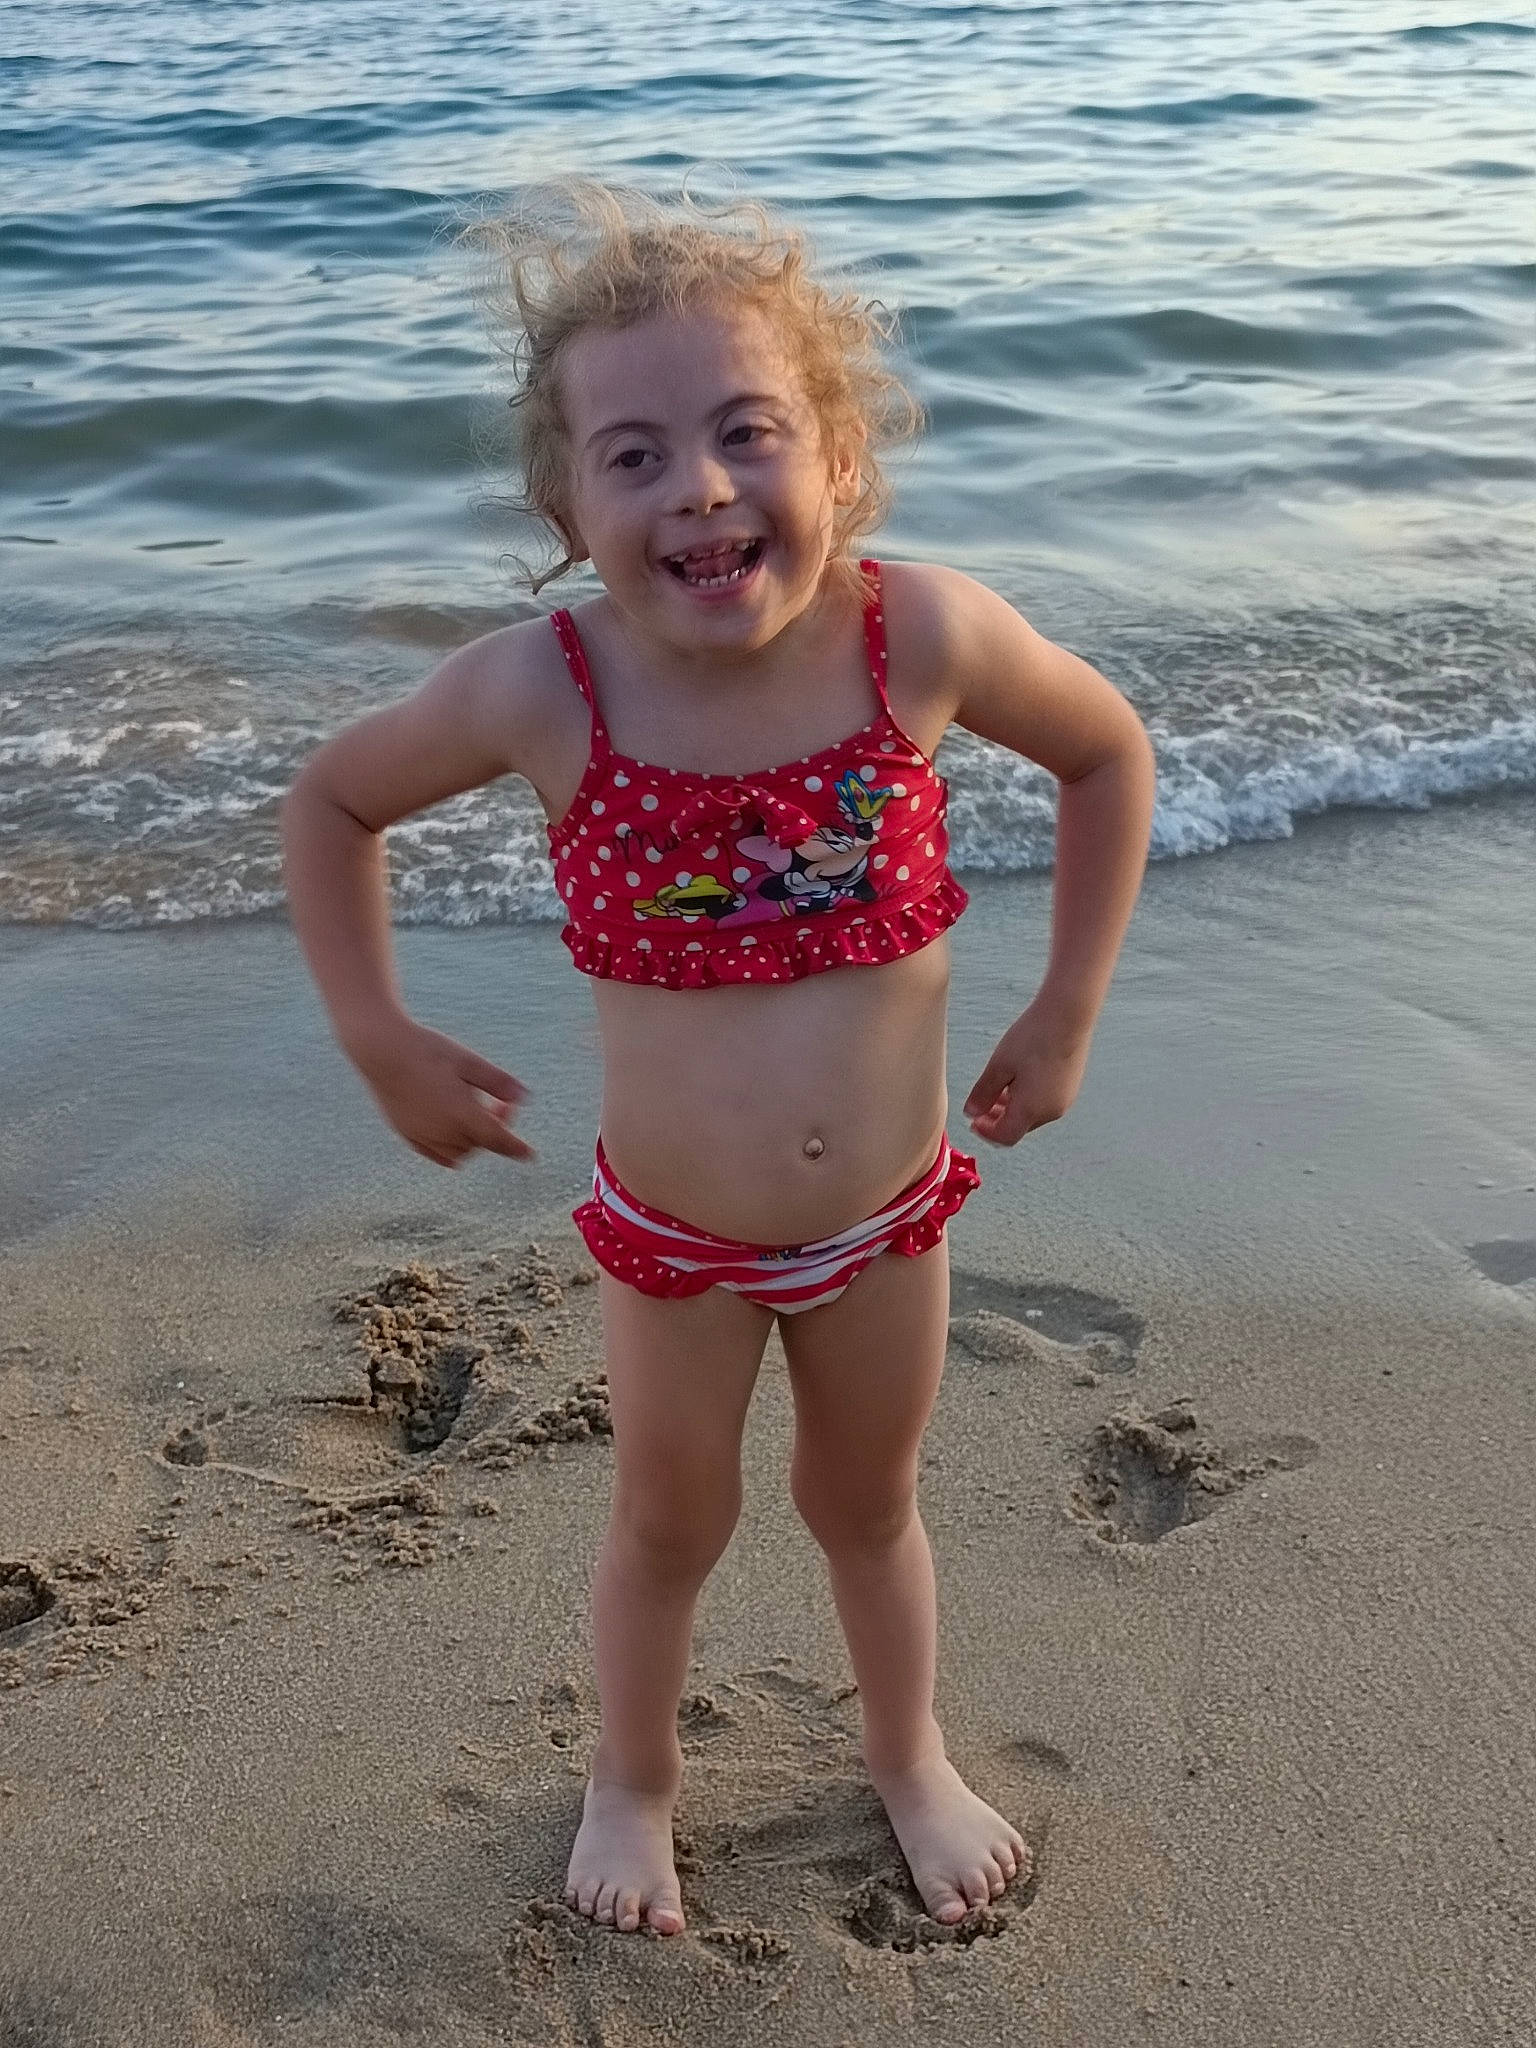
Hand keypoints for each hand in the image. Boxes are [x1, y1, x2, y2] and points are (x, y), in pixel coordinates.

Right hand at [345, 1017, 534, 1168]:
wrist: (380, 1049)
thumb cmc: (427, 1050)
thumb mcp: (468, 1060)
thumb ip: (497, 1082)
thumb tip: (524, 1097)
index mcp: (461, 1114)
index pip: (497, 1140)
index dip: (516, 1148)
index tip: (530, 1155)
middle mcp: (442, 1131)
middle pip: (480, 1144)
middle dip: (495, 1128)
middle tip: (499, 1104)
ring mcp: (422, 1135)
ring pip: (459, 1153)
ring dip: (473, 1141)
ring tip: (473, 1111)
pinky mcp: (406, 1133)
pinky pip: (435, 1154)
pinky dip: (450, 1149)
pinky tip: (454, 1133)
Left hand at [963, 1005, 1091, 1146]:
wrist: (1068, 1015)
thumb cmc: (1032, 1038)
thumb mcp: (999, 1065)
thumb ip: (983, 1093)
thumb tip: (971, 1112)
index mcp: (1031, 1109)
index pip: (1005, 1137)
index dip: (986, 1132)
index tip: (973, 1120)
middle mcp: (1052, 1111)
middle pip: (1019, 1127)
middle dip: (997, 1120)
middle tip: (981, 1106)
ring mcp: (1064, 1099)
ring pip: (1032, 1115)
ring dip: (1012, 1109)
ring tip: (997, 1091)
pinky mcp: (1070, 1087)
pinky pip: (1045, 1103)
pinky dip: (1027, 1100)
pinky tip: (1018, 1080)